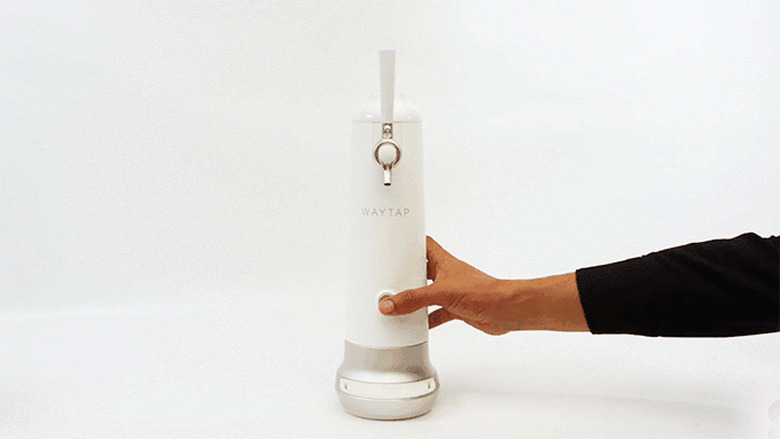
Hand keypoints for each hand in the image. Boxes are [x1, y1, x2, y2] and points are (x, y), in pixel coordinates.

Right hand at [378, 236, 588, 334]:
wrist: (506, 310)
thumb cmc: (484, 291)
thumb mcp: (441, 293)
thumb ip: (414, 299)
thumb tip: (390, 303)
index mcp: (443, 261)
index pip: (423, 244)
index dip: (409, 242)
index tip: (394, 244)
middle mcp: (447, 274)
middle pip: (421, 270)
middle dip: (406, 274)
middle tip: (390, 279)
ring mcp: (451, 291)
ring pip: (427, 293)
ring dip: (415, 298)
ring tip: (398, 302)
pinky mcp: (457, 308)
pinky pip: (436, 312)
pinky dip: (426, 318)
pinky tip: (418, 324)